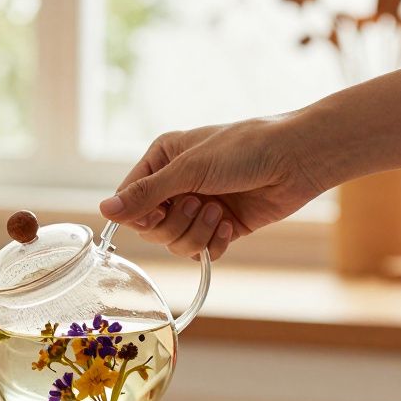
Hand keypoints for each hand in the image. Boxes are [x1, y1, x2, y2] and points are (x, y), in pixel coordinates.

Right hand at [99, 116, 326, 258]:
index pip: (130, 201)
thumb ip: (145, 194)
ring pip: (174, 243)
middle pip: (151, 228)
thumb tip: (104, 210)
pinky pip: (200, 251)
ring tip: (219, 213)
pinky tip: (231, 224)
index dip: (141, 214)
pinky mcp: (221, 226)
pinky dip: (214, 243)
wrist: (297, 160)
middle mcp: (177, 184)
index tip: (161, 209)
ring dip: (196, 233)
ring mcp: (198, 207)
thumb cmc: (245, 149)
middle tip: (199, 204)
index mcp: (163, 160)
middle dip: (175, 223)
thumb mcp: (189, 169)